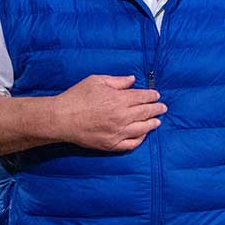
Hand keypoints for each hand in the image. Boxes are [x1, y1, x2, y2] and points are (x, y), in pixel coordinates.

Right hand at [52, 75, 166, 151]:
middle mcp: (122, 117)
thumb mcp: (96, 81)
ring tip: (157, 121)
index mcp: (119, 99)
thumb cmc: (76, 97)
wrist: (60, 119)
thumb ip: (117, 81)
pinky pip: (131, 144)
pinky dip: (140, 139)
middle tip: (163, 108)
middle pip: (146, 112)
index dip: (152, 96)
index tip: (156, 95)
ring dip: (152, 123)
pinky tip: (143, 134)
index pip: (143, 97)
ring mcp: (118, 132)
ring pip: (143, 129)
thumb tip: (133, 80)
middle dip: (157, 109)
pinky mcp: (111, 144)